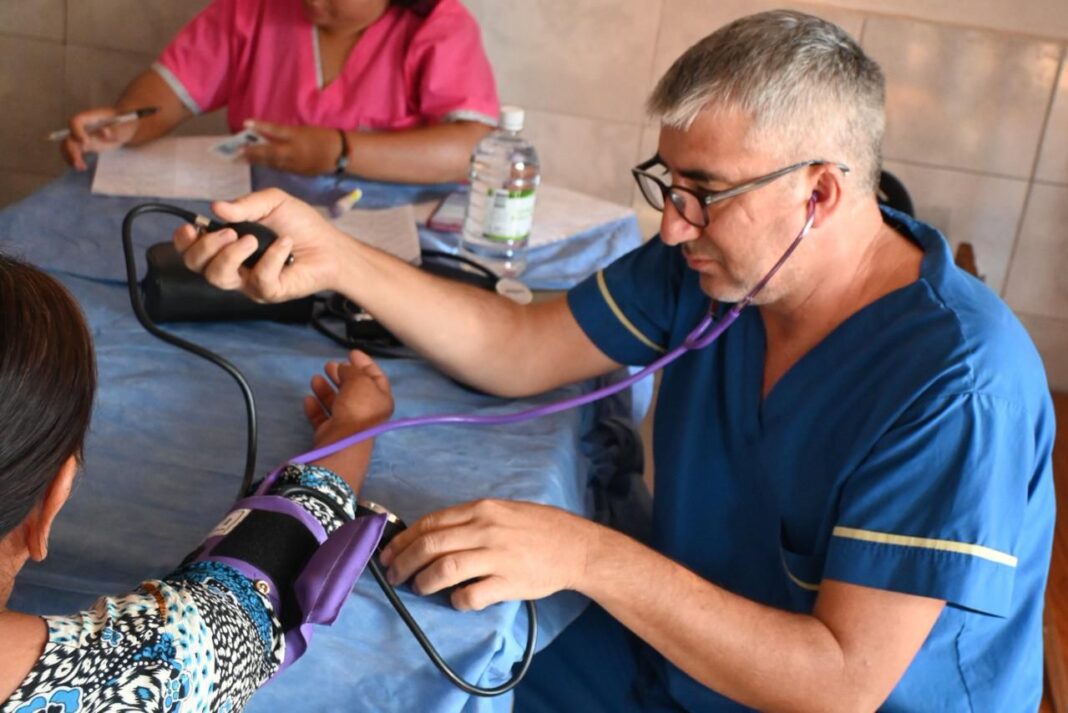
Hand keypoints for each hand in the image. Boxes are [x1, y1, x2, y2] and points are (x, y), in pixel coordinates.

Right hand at [61, 107, 137, 170]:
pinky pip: (75, 152)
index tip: (86, 142)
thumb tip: (104, 133)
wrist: (127, 126)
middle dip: (71, 150)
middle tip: (79, 163)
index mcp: (90, 117)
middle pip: (69, 136)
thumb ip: (114, 130)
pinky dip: (76, 160)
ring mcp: (83, 136)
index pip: (76, 121)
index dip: (77, 131)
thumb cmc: (125, 123)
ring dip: (71, 157)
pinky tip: (82, 167)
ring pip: (69, 145)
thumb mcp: (124, 126)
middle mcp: (83, 127)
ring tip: (81, 167)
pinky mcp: (86, 145)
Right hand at [172, 188, 351, 301]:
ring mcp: (248, 282)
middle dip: (206, 247)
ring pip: (219, 278)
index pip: (191, 250)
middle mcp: (233, 266)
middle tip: (230, 233)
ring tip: (252, 239)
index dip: (183, 242)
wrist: (331, 246)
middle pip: (197, 266)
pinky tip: (285, 245)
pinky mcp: (269, 292)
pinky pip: (259, 280)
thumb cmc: (300, 225)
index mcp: (226, 244)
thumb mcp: (273, 203)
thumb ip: (245, 205)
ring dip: (230, 256)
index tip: (190, 229)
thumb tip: (216, 207)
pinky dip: (271, 258)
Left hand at [242, 119, 341, 174]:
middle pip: (269, 151)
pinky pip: (280, 168)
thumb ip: (286, 132)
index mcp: (296, 136)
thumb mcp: (304, 129)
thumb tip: (268, 133)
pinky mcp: (298, 172)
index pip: (275, 130)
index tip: (245, 123)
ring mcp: (295, 163)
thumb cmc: (323, 136)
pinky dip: (269, 165)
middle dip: (252, 151)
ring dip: (257, 160)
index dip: (260, 126)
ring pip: (272, 162)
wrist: (340, 153)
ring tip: (243, 158)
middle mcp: (293, 151)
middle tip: (237, 150)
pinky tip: (261, 164)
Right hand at [304, 350, 393, 446]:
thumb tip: (343, 368)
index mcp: (381, 399)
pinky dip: (316, 408)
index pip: (375, 377)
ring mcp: (348, 423)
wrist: (344, 441)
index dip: (364, 363)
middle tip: (329, 364)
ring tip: (315, 377)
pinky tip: (308, 399)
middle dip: (342, 375)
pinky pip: (322, 417)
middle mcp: (366, 411)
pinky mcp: (331, 433)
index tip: (351, 353)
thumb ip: (352, 370)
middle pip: (354, 389)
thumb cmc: (358, 406)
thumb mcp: (360, 380)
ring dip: (326, 389)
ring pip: (337, 402)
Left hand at [379, 499, 596, 610]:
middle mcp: (485, 529)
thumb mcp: (503, 510)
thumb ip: (471, 520)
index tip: (390, 553)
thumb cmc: (539, 527)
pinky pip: (470, 595)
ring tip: (419, 589)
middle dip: (404, 563)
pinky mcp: (508, 582)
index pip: (430, 523)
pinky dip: (456, 601)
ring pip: (444, 569)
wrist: (576, 547)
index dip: (404, 540)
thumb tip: (434, 536)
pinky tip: (456, 601)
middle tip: (394, 576)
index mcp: (481, 509)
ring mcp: (496, 556)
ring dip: (424, 582)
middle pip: (430, 546)